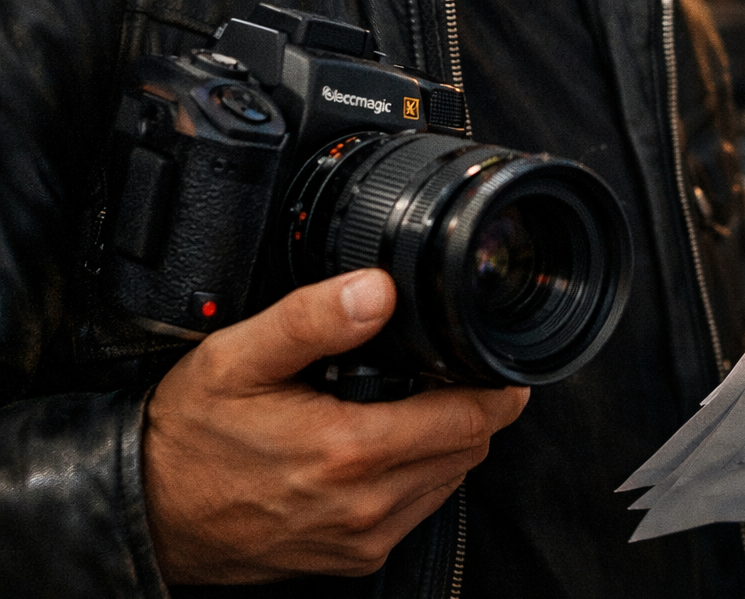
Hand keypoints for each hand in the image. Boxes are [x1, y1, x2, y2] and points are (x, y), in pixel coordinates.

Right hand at [143, 269, 528, 583]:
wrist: (147, 510)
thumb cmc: (189, 433)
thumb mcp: (241, 356)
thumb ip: (314, 318)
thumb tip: (378, 289)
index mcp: (349, 452)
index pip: (468, 422)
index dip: (492, 387)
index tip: (494, 360)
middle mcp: (364, 506)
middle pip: (467, 452)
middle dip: (469, 408)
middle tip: (444, 368)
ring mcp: (359, 539)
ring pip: (446, 482)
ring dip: (444, 441)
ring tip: (408, 400)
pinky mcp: (350, 559)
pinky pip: (414, 510)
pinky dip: (417, 473)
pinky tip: (380, 441)